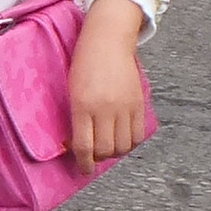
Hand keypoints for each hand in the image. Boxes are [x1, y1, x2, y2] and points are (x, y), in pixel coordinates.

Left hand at [67, 0, 147, 172]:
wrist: (108, 40)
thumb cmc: (84, 63)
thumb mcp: (72, 90)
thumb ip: (76, 117)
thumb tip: (77, 144)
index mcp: (83, 105)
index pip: (84, 146)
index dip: (83, 164)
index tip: (83, 170)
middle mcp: (104, 109)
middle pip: (105, 150)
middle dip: (98, 158)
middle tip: (93, 155)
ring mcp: (124, 107)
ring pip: (123, 146)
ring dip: (114, 152)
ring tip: (108, 145)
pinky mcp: (138, 103)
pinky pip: (138, 135)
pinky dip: (130, 143)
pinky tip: (123, 138)